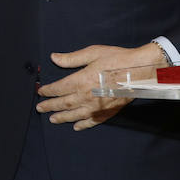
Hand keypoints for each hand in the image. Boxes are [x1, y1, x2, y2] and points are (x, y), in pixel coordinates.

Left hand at [36, 42, 164, 130]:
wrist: (140, 71)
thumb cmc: (117, 59)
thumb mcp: (92, 53)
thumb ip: (71, 58)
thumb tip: (54, 58)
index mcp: (81, 81)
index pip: (59, 89)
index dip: (48, 91)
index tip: (40, 92)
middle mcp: (86, 97)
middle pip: (64, 104)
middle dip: (50, 106)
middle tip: (39, 108)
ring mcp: (97, 107)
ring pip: (75, 115)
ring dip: (62, 117)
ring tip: (52, 119)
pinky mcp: (108, 112)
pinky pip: (92, 121)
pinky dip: (83, 125)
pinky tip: (76, 126)